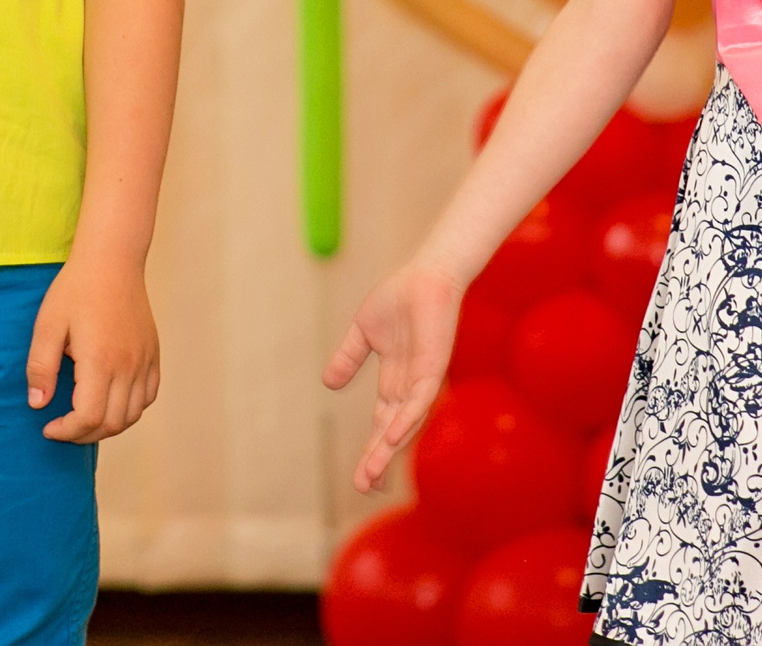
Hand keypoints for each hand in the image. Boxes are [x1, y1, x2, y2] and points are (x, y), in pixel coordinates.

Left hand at [27, 254, 160, 443]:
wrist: (112, 260)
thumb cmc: (76, 289)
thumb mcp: (47, 325)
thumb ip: (40, 367)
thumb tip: (37, 403)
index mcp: (100, 360)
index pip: (88, 418)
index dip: (66, 431)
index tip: (48, 427)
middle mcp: (127, 366)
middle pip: (112, 423)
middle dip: (83, 434)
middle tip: (62, 427)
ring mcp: (144, 361)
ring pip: (133, 415)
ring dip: (108, 426)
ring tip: (84, 418)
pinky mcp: (153, 354)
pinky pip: (148, 396)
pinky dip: (130, 409)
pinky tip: (110, 401)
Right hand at [323, 262, 462, 492]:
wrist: (426, 273)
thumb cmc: (400, 297)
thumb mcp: (363, 332)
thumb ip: (349, 358)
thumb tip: (328, 385)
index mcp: (395, 380)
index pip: (383, 423)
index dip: (372, 450)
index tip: (360, 479)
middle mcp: (410, 387)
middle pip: (392, 431)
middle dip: (378, 459)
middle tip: (363, 488)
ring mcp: (423, 379)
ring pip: (405, 423)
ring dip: (388, 449)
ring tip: (372, 474)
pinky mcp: (434, 367)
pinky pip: (420, 399)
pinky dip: (407, 419)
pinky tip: (393, 437)